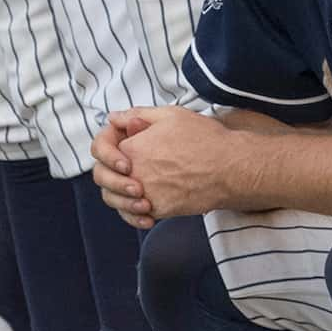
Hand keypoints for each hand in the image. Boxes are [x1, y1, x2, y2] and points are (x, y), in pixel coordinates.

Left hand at [91, 104, 239, 225]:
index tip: (122, 146)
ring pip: (115, 200)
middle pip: (102, 176)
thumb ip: (137, 115)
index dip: (108, 146)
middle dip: (109, 172)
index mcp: (133, 147)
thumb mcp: (170, 115)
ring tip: (134, 188)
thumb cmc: (204, 138)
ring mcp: (146, 194)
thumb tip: (114, 118)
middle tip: (125, 169)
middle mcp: (135, 173)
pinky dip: (134, 212)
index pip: (101, 149)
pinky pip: (134, 215)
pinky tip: (145, 205)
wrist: (230, 168)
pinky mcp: (160, 210)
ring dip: (119, 194)